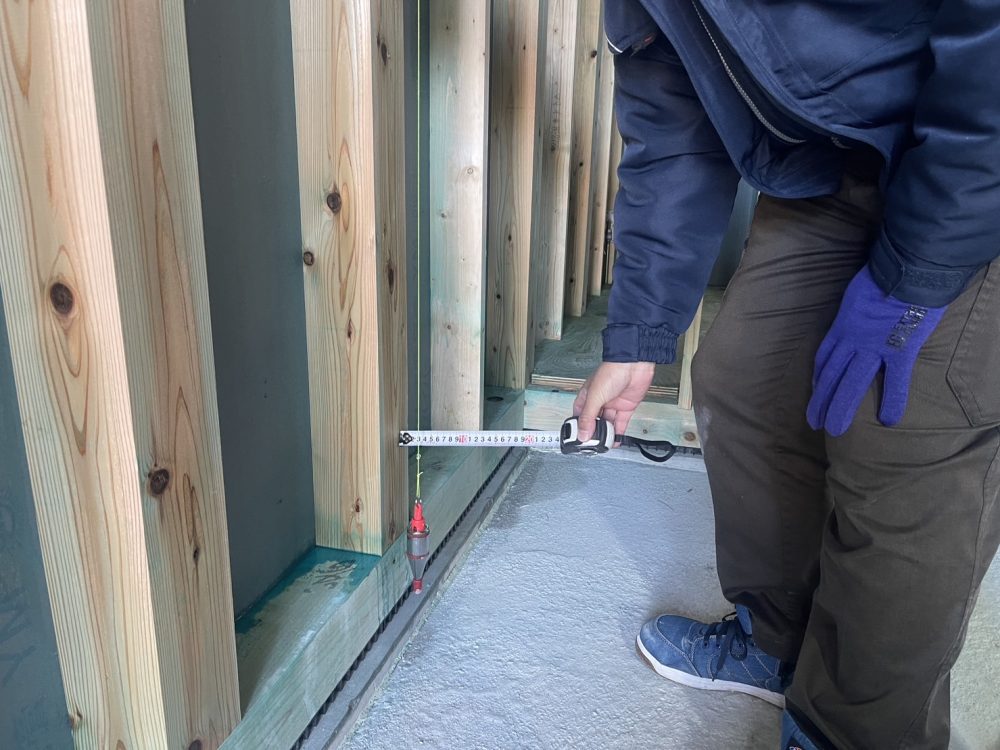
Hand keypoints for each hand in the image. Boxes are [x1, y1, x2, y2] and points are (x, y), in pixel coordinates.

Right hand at [573, 361, 655, 442]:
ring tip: (604, 444)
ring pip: (608, 423)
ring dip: (606, 434)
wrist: (634, 365)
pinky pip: (621, 423)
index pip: (580, 415)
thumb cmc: (612, 371)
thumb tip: (582, 433)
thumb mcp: (595, 397)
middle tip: (593, 444)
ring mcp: (613, 404)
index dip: (579, 427)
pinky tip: (616, 440)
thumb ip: (588, 417)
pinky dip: (618, 432)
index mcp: (587, 396)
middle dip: (594, 433)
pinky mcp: (626, 407)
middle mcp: (599, 401)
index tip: (580, 438)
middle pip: (594, 421)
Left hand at [807, 266, 945, 435]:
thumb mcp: (859, 291)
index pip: (824, 357)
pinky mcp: (898, 350)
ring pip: (851, 382)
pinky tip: (888, 420)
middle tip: (814, 423)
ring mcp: (873, 347)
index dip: (819, 376)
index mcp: (842, 326)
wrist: (905, 270)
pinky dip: (892, 400)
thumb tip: (866, 313)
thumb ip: (859, 307)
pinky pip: (895, 380)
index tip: (815, 391)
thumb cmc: (884, 274)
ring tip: (833, 429)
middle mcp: (851, 341)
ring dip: (841, 407)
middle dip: (821, 401)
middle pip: (831, 376)